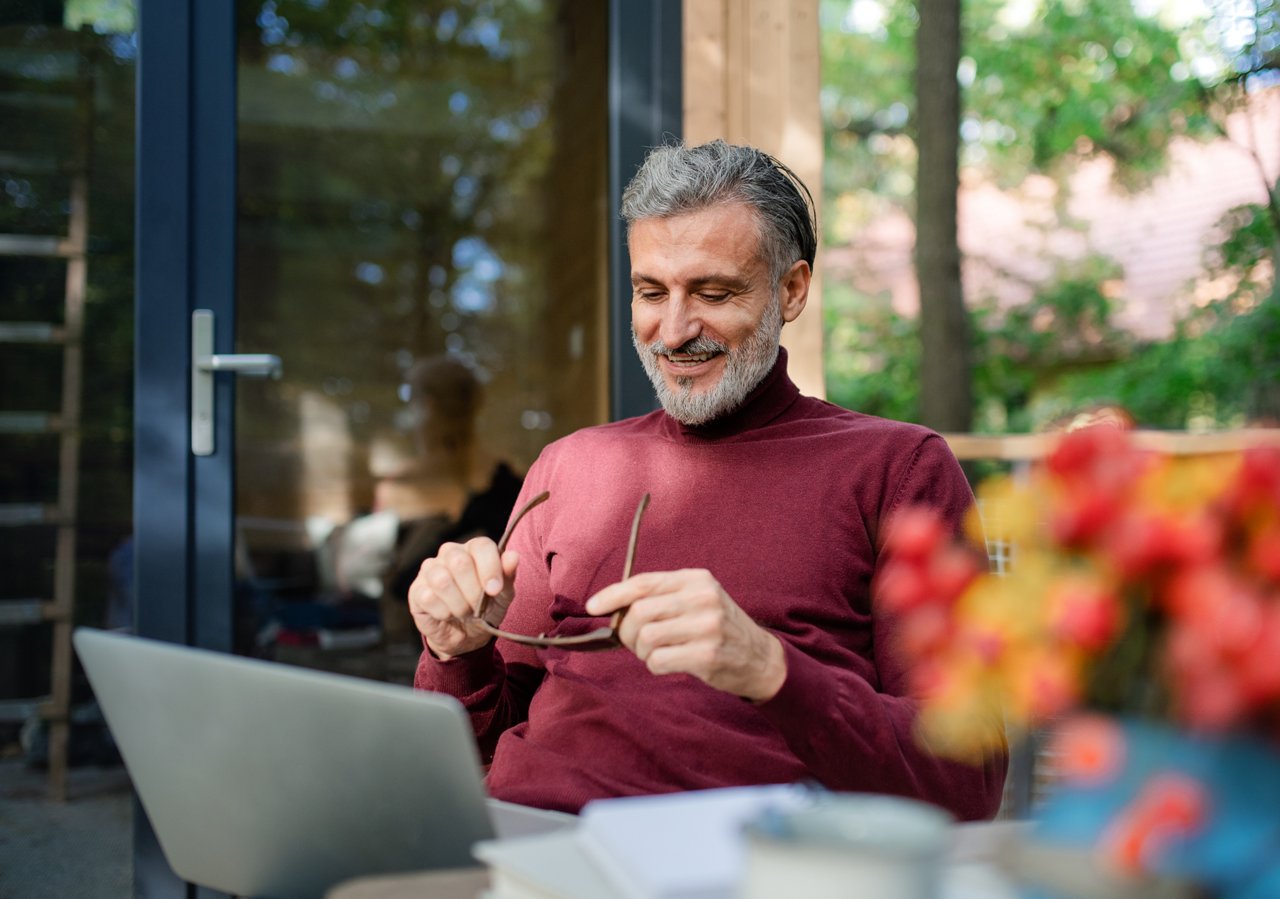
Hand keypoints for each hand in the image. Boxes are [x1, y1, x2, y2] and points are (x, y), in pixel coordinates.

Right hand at [407, 537, 518, 659]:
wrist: (467, 636)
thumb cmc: (487, 608)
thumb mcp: (503, 595)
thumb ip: (508, 574)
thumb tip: (513, 556)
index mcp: (474, 549)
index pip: (481, 546)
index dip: (490, 568)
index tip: (495, 590)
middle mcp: (450, 553)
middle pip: (459, 562)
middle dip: (473, 591)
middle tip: (478, 606)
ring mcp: (430, 569)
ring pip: (441, 580)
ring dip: (458, 604)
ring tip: (464, 612)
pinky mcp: (416, 589)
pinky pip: (428, 597)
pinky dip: (443, 612)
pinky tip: (448, 614)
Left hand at [585, 569, 786, 700]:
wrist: (759, 657)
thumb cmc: (717, 627)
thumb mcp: (697, 599)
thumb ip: (661, 598)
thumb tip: (611, 608)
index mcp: (696, 579)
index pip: (643, 583)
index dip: (613, 595)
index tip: (593, 607)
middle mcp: (702, 598)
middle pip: (639, 613)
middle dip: (628, 632)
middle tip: (637, 642)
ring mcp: (707, 627)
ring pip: (646, 638)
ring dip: (642, 651)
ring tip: (656, 653)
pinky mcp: (707, 655)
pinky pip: (658, 661)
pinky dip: (655, 666)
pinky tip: (670, 664)